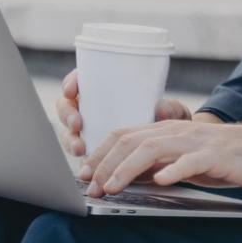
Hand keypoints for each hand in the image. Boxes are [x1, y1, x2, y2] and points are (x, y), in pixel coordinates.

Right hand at [54, 69, 195, 160]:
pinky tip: (84, 162)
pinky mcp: (93, 152)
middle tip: (77, 124)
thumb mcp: (173, 112)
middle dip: (67, 114)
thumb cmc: (169, 122)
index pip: (82, 79)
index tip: (72, 90)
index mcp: (107, 89)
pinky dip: (79, 157)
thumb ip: (170, 109)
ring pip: (69, 131)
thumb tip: (161, 108)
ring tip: (80, 149)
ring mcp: (90, 131)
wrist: (173, 150)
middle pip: (68, 106)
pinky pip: (79, 153)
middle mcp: (94, 109)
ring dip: (69, 139)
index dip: (72, 82)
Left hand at [76, 118, 241, 195]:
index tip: (84, 173)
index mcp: (166, 132)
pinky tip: (161, 180)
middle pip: (130, 141)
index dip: (100, 152)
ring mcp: (194, 141)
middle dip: (105, 163)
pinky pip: (191, 161)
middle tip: (90, 185)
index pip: (123, 135)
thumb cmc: (225, 158)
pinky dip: (173, 170)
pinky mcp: (215, 155)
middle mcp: (176, 132)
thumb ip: (158, 165)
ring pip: (152, 148)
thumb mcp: (184, 161)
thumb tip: (128, 178)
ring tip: (112, 186)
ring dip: (127, 168)